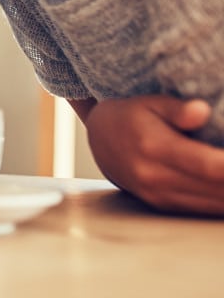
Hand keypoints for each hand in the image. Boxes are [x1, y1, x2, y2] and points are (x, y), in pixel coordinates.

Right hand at [83, 95, 223, 213]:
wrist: (99, 142)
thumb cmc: (129, 115)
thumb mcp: (149, 102)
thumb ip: (176, 108)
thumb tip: (203, 110)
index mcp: (154, 148)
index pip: (212, 166)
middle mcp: (156, 178)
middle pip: (219, 190)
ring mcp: (160, 196)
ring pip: (215, 205)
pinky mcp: (165, 206)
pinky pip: (205, 210)